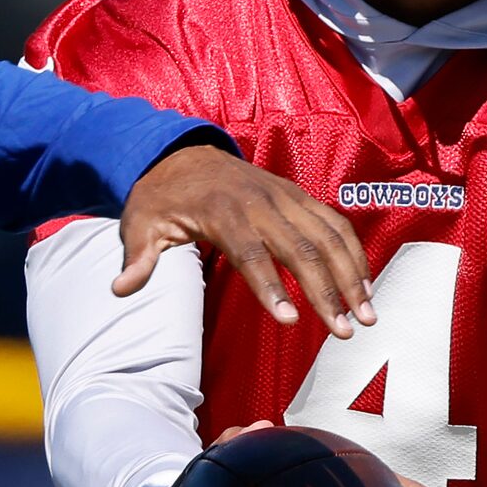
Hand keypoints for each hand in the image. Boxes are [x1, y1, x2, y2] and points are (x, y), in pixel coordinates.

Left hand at [115, 144, 375, 339]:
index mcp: (223, 213)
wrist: (182, 154)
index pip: (251, 254)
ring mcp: (285, 197)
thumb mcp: (140, 224)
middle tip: (345, 332)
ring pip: (328, 235)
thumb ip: (137, 257)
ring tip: (367, 316)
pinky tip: (366, 286)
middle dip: (327, 291)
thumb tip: (119, 288)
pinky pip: (334, 223)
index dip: (271, 287)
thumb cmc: (162, 198)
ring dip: (352, 275)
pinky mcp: (299, 196)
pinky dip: (354, 252)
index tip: (289, 321)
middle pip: (301, 249)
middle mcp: (262, 203)